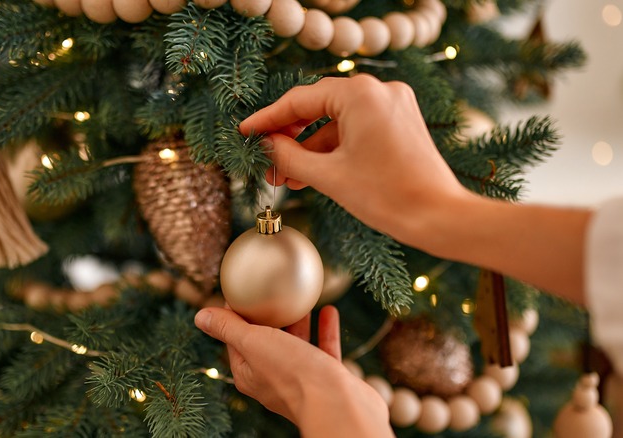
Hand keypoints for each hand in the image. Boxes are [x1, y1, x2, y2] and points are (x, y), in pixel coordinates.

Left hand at [194, 305, 392, 436]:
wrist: (339, 406)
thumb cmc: (293, 374)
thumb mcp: (254, 343)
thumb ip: (228, 328)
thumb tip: (200, 316)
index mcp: (249, 373)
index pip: (235, 340)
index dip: (236, 315)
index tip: (242, 292)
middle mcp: (273, 379)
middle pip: (266, 342)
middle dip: (268, 317)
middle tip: (272, 290)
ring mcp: (302, 380)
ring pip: (297, 346)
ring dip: (298, 322)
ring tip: (300, 299)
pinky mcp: (328, 379)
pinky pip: (324, 350)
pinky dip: (325, 330)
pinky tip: (329, 310)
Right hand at [239, 75, 469, 248]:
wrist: (439, 216)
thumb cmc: (386, 195)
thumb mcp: (327, 176)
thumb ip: (288, 157)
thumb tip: (265, 146)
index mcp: (360, 94)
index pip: (300, 100)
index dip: (268, 119)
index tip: (245, 132)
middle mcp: (379, 90)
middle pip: (318, 107)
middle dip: (290, 138)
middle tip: (266, 161)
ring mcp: (393, 104)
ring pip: (336, 122)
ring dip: (310, 149)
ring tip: (286, 178)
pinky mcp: (400, 121)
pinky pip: (356, 129)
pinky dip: (334, 150)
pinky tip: (313, 174)